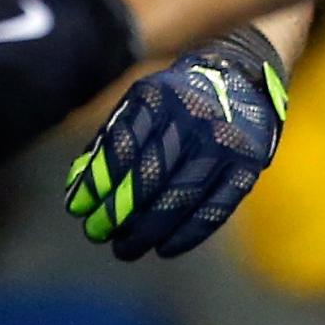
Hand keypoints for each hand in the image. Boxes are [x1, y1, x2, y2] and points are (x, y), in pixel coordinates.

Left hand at [65, 27, 286, 260]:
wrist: (244, 76)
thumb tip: (77, 191)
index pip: (121, 149)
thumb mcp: (143, 101)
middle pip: (148, 179)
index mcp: (159, 98)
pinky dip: (186, 235)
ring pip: (179, 199)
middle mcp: (193, 118)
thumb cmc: (178, 97)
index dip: (96, 184)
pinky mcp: (247, 167)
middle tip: (97, 233)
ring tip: (124, 248)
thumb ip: (110, 140)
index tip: (78, 210)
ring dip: (147, 232)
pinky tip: (164, 248)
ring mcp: (224, 144)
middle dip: (116, 214)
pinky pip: (214, 211)